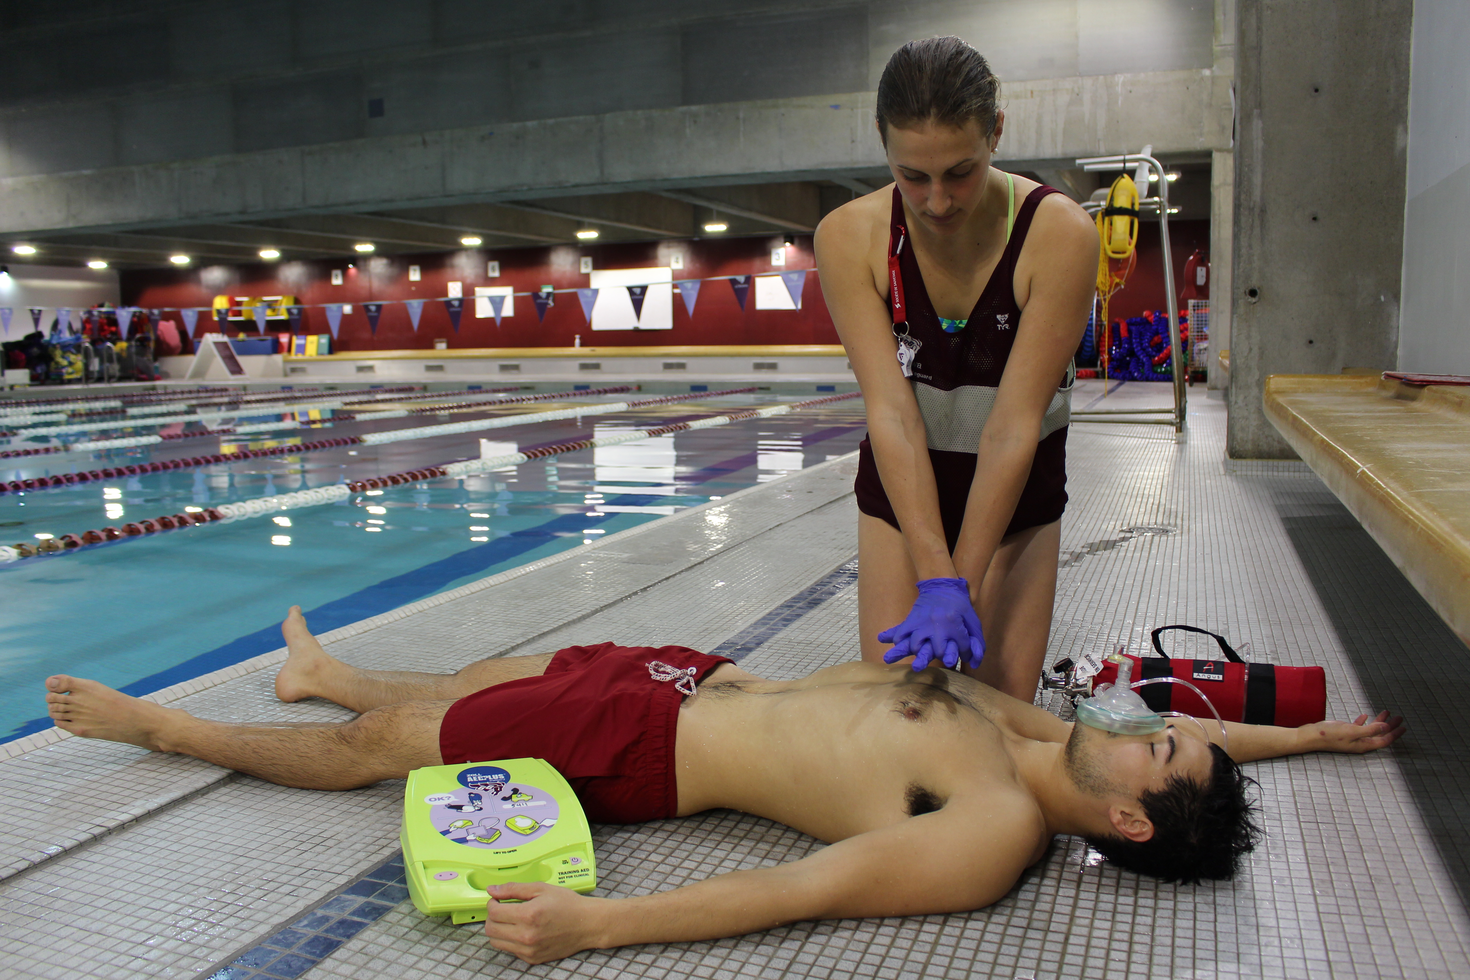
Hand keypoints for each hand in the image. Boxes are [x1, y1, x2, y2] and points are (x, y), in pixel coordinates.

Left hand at [483, 881, 605, 963]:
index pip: (493, 912)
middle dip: (492, 917)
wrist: (587, 924)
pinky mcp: (532, 958)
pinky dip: (510, 939)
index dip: (491, 903)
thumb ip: (514, 889)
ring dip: (498, 929)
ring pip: (496, 942)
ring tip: (510, 920)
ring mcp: (529, 950)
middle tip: (502, 909)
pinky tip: (522, 930)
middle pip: (491, 929)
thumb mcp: (541, 889)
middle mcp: (526, 935)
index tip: (497, 900)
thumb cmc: (568, 905)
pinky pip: (510, 950)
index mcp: (528, 915)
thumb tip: (493, 890)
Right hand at [879, 577, 984, 670]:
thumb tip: (975, 664)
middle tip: (943, 651)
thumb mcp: (972, 619)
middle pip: (939, 652)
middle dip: (943, 655)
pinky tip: (905, 644)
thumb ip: (977, 641)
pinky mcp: (910, 620)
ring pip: (917, 646)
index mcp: (954, 623)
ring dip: (921, 652)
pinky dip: (901, 642)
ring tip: (924, 650)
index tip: (963, 653)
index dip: (965, 653)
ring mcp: (922, 622)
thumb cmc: (959, 604)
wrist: (941, 585)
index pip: (962, 647)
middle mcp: (937, 624)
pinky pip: (901, 635)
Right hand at [1299, 710, 1405, 753]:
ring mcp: (1352, 738)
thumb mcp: (1352, 731)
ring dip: (1379, 722)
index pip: (1384, 740)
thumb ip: (1370, 730)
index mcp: (1364, 745)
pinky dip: (1364, 721)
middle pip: (1379, 735)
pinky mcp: (1344, 733)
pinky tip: (1365, 716)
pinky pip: (1358, 727)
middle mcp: (1360, 743)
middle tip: (1398, 717)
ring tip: (1386, 713)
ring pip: (1370, 730)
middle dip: (1390, 726)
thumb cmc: (1330, 735)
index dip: (1395, 733)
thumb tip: (1387, 727)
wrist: (1310, 736)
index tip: (1403, 726)